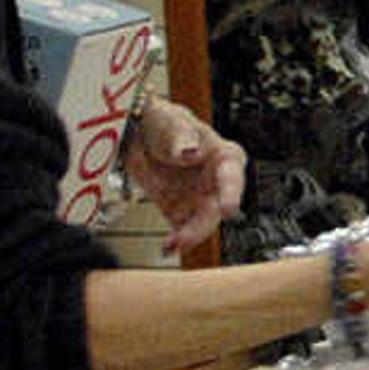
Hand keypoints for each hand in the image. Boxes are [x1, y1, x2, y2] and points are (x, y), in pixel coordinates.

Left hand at [129, 101, 245, 255]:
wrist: (136, 137)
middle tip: (185, 237)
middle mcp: (217, 182)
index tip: (227, 208)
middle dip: (202, 226)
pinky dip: (176, 241)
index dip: (231, 193)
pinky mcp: (181, 212)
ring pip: (202, 224)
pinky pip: (182, 231)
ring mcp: (200, 199)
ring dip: (189, 237)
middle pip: (217, 209)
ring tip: (172, 245)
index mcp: (224, 158)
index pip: (232, 176)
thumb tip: (190, 153)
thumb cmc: (165, 123)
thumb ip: (180, 136)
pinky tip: (167, 247)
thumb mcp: (172, 122)